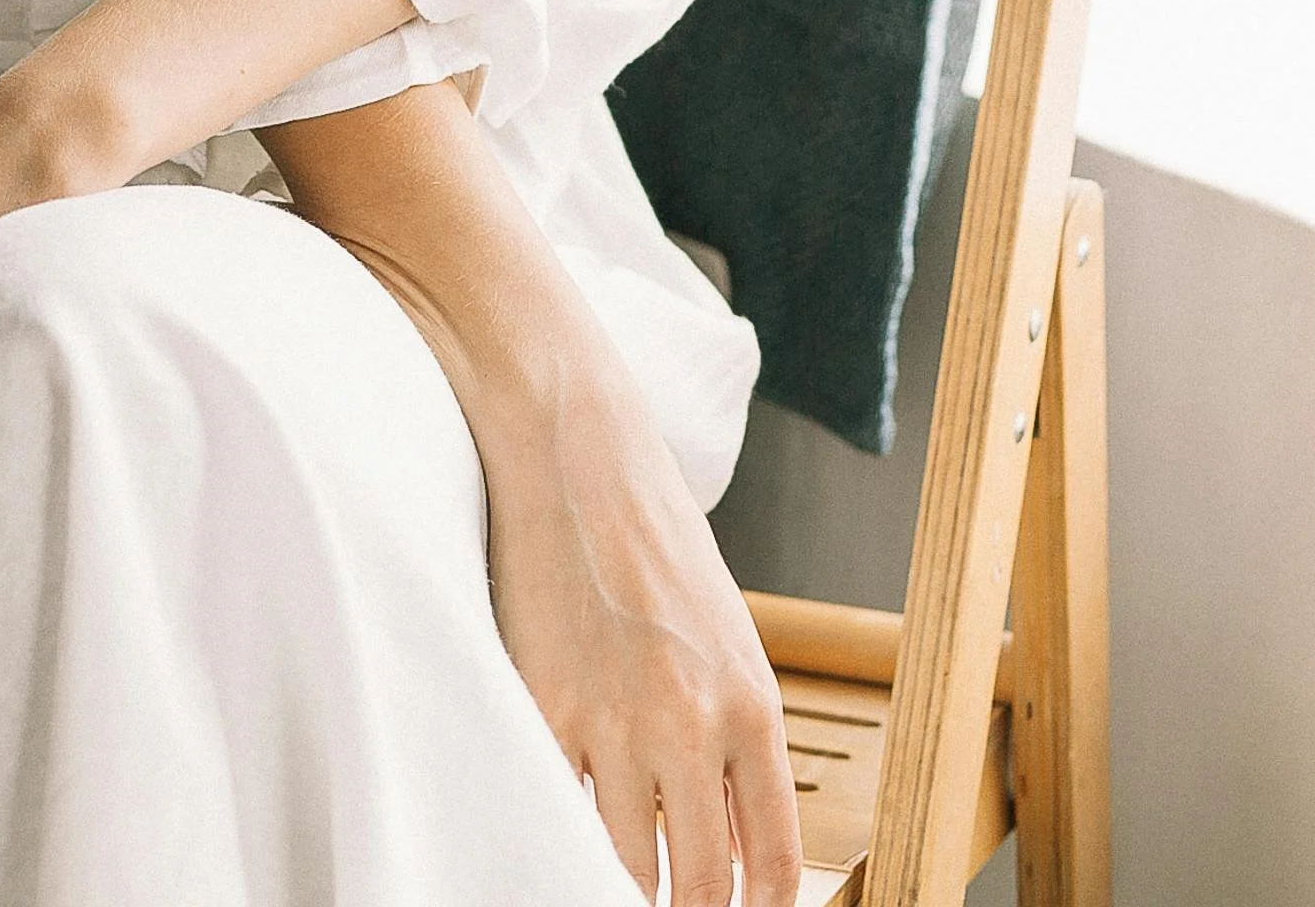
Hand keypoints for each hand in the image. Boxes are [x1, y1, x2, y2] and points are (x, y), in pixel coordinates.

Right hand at [478, 362, 800, 906]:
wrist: (577, 452)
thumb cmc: (652, 535)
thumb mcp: (724, 635)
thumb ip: (732, 736)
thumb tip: (723, 836)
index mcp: (752, 703)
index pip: (771, 862)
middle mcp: (691, 721)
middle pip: (700, 885)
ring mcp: (613, 719)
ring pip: (624, 866)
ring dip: (622, 885)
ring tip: (619, 881)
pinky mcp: (543, 706)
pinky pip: (557, 812)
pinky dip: (561, 834)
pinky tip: (562, 832)